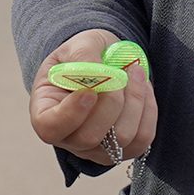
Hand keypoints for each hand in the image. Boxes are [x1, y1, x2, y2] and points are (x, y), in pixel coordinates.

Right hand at [29, 29, 156, 166]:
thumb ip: (83, 56)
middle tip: (119, 72)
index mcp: (45, 111)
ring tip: (134, 72)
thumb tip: (99, 76)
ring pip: (122, 139)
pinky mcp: (124, 149)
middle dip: (111, 101)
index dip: (71, 114)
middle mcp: (68, 138)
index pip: (50, 128)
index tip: (90, 91)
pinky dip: (148, 109)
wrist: (106, 62)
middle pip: (90, 137)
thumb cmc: (85, 54)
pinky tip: (142, 88)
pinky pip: (143, 138)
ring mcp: (96, 149)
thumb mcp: (79, 45)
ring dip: (134, 101)